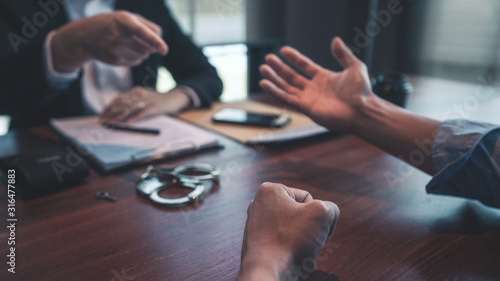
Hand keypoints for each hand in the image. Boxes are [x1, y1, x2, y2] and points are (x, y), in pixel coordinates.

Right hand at [52, 11, 167, 71]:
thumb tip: (159, 42)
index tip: (164, 50)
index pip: (141, 31)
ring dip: (144, 51)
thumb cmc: (112, 24)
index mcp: (122, 20)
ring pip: (144, 55)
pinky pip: (137, 62)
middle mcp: (118, 35)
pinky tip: (126, 50)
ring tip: (131, 43)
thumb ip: (147, 26)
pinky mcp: (115, 61)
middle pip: (148, 46)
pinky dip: (137, 57)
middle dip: (150, 44)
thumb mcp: (127, 17)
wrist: (85, 36)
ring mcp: (115, 50)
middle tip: (139, 38)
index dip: (154, 41)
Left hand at [99, 86, 191, 123]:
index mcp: (135, 91)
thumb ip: (131, 103)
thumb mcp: (142, 98)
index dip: (109, 107)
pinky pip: (142, 113)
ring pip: (130, 108)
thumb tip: (116, 112)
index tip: (102, 115)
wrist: (173, 98)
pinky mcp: (154, 106)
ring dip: (119, 116)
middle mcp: (140, 93)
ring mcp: (147, 99)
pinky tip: (127, 123)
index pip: (118, 99)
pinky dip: (134, 118)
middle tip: (104, 120)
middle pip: (122, 103)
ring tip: (112, 123)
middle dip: (111, 112)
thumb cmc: (156, 101)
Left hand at [238, 183, 339, 280]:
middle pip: (298, 213)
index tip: (311, 229)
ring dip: (301, 240)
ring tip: (297, 250)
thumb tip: (327, 216)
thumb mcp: (322, 214)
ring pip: (292, 229)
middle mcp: (258, 204)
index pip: (308, 197)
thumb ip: (331, 208)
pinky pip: (282, 241)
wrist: (268, 271)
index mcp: (270, 190)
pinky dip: (290, 249)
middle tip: (305, 240)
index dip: (316, 215)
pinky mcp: (257, 242)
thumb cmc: (290, 241)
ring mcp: (255, 224)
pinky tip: (290, 258)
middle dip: (308, 228)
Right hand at [259, 37, 372, 132]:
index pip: (305, 66)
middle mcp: (314, 88)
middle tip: (268, 59)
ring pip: (286, 87)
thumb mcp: (355, 67)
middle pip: (292, 76)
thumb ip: (343, 54)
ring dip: (274, 79)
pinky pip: (287, 99)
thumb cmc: (361, 92)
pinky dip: (275, 92)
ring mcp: (309, 98)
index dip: (294, 58)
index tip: (284, 50)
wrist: (361, 111)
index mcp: (324, 78)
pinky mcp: (306, 108)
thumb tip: (335, 40)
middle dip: (279, 68)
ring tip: (263, 69)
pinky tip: (266, 84)